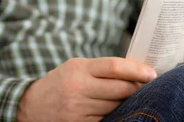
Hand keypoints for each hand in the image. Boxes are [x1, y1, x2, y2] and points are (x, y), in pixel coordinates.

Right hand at [16, 57, 156, 121]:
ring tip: (134, 98)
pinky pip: (107, 120)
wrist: (31, 106)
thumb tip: (134, 70)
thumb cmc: (59, 83)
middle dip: (138, 88)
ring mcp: (79, 109)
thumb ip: (100, 69)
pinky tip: (120, 111)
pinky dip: (116, 115)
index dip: (137, 70)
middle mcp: (78, 88)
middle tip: (149, 87)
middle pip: (119, 89)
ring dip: (129, 103)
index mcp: (79, 68)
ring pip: (116, 106)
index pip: (114, 67)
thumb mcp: (75, 67)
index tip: (152, 73)